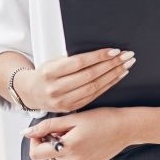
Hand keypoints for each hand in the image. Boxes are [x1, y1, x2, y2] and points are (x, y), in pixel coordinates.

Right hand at [17, 48, 135, 112]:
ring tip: (126, 65)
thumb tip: (100, 52)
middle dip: (111, 65)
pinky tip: (118, 76)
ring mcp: (63, 101)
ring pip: (94, 87)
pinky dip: (108, 85)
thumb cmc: (46, 73)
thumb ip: (72, 58)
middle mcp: (55, 88)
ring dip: (113, 75)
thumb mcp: (53, 61)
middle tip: (127, 56)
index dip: (98, 57)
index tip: (114, 51)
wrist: (32, 93)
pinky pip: (94, 96)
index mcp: (50, 72)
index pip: (79, 63)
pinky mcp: (71, 108)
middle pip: (89, 75)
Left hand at [23, 108, 132, 159]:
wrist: (127, 127)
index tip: (43, 131)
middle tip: (59, 130)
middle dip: (47, 144)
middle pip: (46, 158)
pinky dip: (70, 151)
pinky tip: (81, 140)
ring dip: (58, 148)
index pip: (36, 153)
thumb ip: (49, 126)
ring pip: (58, 159)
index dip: (35, 140)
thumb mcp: (74, 118)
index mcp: (67, 148)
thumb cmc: (105, 119)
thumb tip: (27, 133)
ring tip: (71, 134)